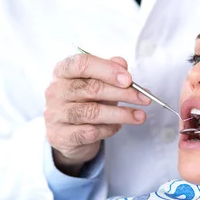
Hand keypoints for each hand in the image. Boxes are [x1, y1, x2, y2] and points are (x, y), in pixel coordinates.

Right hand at [44, 54, 150, 175]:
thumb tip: (122, 63)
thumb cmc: (86, 101)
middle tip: (144, 98)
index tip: (128, 79)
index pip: (82, 64)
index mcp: (63, 71)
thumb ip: (109, 71)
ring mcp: (55, 114)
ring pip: (92, 112)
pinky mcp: (60, 135)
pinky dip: (109, 129)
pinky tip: (118, 126)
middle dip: (122, 93)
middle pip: (91, 88)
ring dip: (121, 114)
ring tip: (140, 115)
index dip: (107, 70)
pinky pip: (90, 132)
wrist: (69, 133)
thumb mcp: (98, 82)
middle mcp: (55, 90)